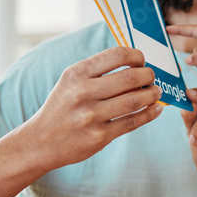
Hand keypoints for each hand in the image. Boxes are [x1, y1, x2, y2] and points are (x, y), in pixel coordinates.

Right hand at [23, 46, 162, 170]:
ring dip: (152, 94)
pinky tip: (155, 109)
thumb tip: (137, 66)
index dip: (137, 56)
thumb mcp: (71, 82)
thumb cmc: (62, 106)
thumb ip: (98, 72)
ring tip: (155, 92)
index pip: (117, 55)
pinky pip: (133, 122)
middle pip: (131, 77)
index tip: (141, 61)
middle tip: (151, 78)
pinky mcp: (99, 136)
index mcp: (76, 74)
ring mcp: (91, 116)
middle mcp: (83, 93)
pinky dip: (150, 114)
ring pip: (135, 100)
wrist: (40, 141)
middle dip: (148, 75)